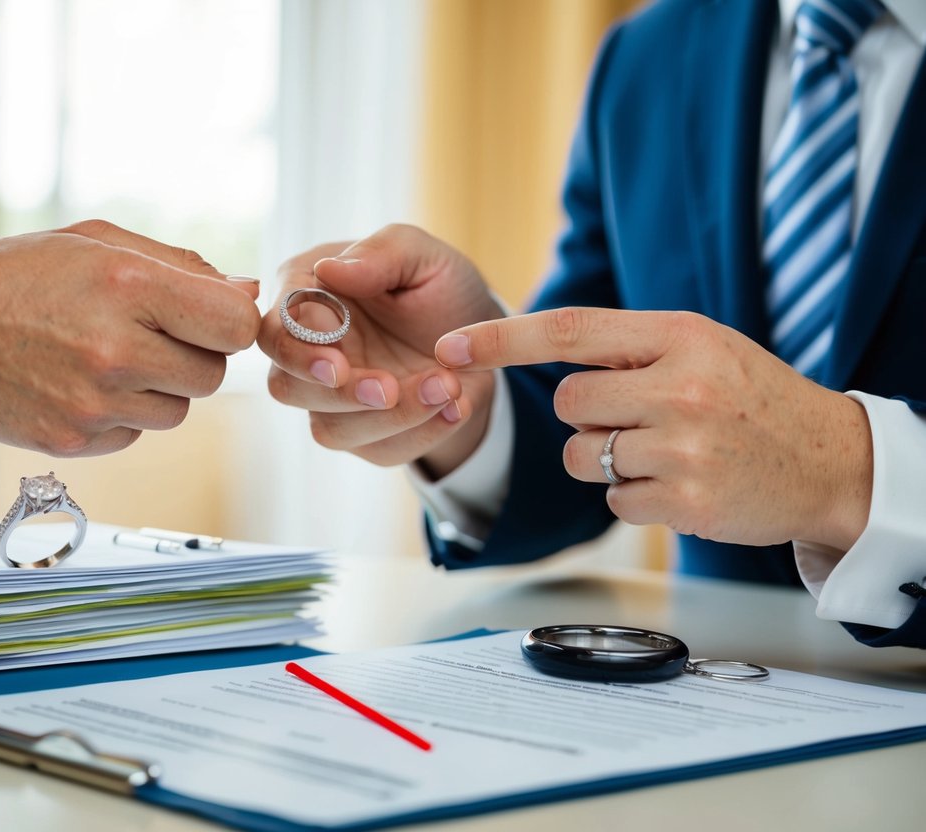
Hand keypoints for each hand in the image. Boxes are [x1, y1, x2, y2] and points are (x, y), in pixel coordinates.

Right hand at [0, 219, 260, 455]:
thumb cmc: (18, 275)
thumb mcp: (95, 241)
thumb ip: (179, 263)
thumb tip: (247, 292)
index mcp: (127, 285)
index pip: (235, 323)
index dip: (231, 320)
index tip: (210, 315)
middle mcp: (116, 350)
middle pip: (214, 374)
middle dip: (194, 354)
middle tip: (149, 333)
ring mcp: (95, 403)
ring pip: (179, 410)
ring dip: (159, 387)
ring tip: (108, 356)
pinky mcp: (76, 440)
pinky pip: (136, 434)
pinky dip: (122, 414)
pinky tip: (80, 383)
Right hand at [257, 225, 503, 474]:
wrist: (482, 342)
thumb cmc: (439, 287)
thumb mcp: (424, 256)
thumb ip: (380, 254)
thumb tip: (329, 270)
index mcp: (307, 295)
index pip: (275, 329)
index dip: (300, 351)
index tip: (340, 363)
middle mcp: (309, 349)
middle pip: (286, 386)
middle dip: (337, 395)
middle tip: (390, 389)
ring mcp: (331, 397)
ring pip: (328, 429)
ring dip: (389, 418)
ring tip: (447, 387)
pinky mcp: (363, 433)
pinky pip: (378, 450)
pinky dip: (420, 435)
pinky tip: (456, 408)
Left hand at [435, 308, 872, 549]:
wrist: (829, 461)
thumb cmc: (753, 398)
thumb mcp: (702, 347)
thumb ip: (629, 348)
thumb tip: (539, 352)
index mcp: (681, 337)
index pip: (570, 331)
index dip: (502, 339)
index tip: (451, 345)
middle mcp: (680, 388)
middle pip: (567, 404)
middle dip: (586, 417)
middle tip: (638, 419)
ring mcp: (683, 449)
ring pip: (582, 457)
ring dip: (606, 460)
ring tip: (665, 452)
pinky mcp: (684, 504)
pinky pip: (614, 499)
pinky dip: (635, 496)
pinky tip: (681, 483)